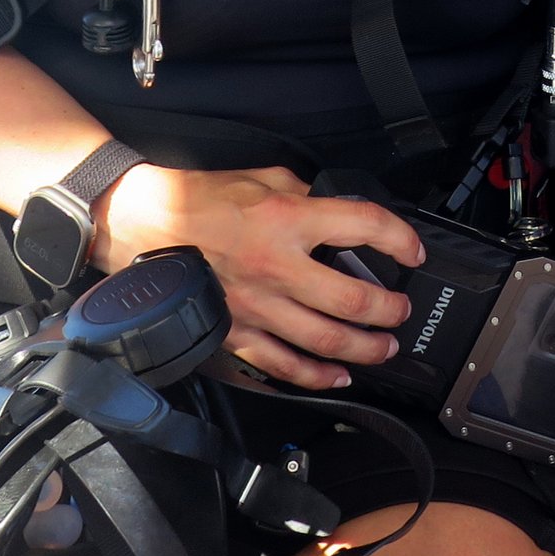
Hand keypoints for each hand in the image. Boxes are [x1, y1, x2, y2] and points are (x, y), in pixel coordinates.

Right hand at [92, 164, 426, 389]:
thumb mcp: (263, 178)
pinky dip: (315, 377)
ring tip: (384, 347)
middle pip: (353, 299)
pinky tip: (338, 377)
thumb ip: (305, 195)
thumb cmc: (198, 199)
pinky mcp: (236, 332)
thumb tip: (334, 209)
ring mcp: (257, 306)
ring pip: (325, 341)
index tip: (412, 251)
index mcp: (288, 220)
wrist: (141, 224)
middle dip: (389, 308)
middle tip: (402, 310)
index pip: (363, 227)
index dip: (399, 238)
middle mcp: (277, 267)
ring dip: (364, 348)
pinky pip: (282, 365)